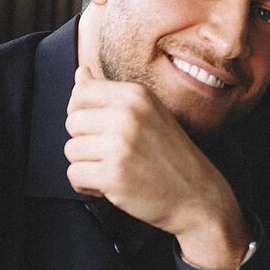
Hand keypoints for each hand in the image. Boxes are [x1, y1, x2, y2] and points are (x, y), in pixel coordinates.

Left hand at [65, 66, 249, 269]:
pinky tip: (110, 185)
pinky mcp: (113, 174)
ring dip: (87, 165)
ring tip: (114, 169)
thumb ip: (111, 93)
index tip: (101, 129)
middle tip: (113, 154)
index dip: (83, 114)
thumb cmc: (172, 156)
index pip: (81, 93)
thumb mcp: (148, 113)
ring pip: (71, 150)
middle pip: (72, 122)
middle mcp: (127, 115)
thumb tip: (80, 73)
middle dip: (87, 142)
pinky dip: (87, 185)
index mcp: (136, 95)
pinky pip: (74, 175)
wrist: (198, 196)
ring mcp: (120, 145)